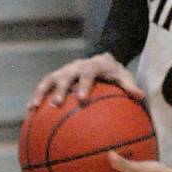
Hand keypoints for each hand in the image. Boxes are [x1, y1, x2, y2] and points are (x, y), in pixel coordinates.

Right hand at [29, 52, 143, 108]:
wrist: (101, 59)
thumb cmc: (114, 72)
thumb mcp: (124, 77)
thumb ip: (130, 86)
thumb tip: (141, 96)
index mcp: (91, 66)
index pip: (87, 75)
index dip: (83, 86)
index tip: (82, 99)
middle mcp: (74, 67)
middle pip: (64, 76)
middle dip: (59, 90)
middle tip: (56, 104)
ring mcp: (63, 71)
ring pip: (48, 80)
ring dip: (40, 92)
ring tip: (33, 107)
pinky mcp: (56, 77)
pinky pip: (43, 86)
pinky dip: (36, 97)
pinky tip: (30, 112)